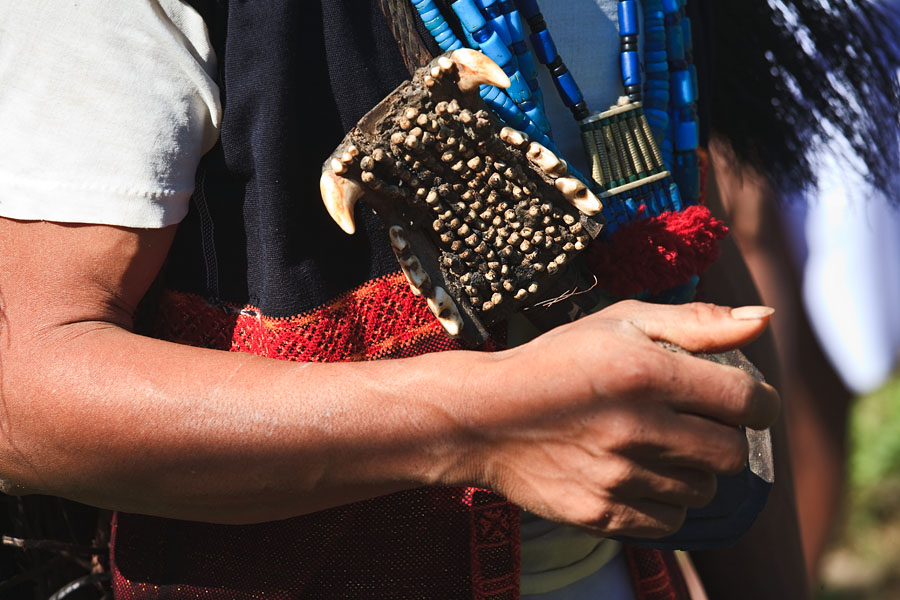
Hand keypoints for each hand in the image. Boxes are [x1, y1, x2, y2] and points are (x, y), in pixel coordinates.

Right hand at [461, 300, 778, 537]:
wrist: (485, 416)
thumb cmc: (558, 360)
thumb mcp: (621, 321)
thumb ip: (697, 321)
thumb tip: (766, 318)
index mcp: (648, 373)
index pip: (748, 401)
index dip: (758, 402)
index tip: (742, 400)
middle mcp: (638, 428)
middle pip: (732, 453)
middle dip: (724, 436)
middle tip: (694, 421)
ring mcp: (619, 477)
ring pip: (702, 489)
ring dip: (692, 469)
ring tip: (655, 446)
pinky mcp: (602, 513)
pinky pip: (669, 521)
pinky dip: (663, 500)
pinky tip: (636, 474)